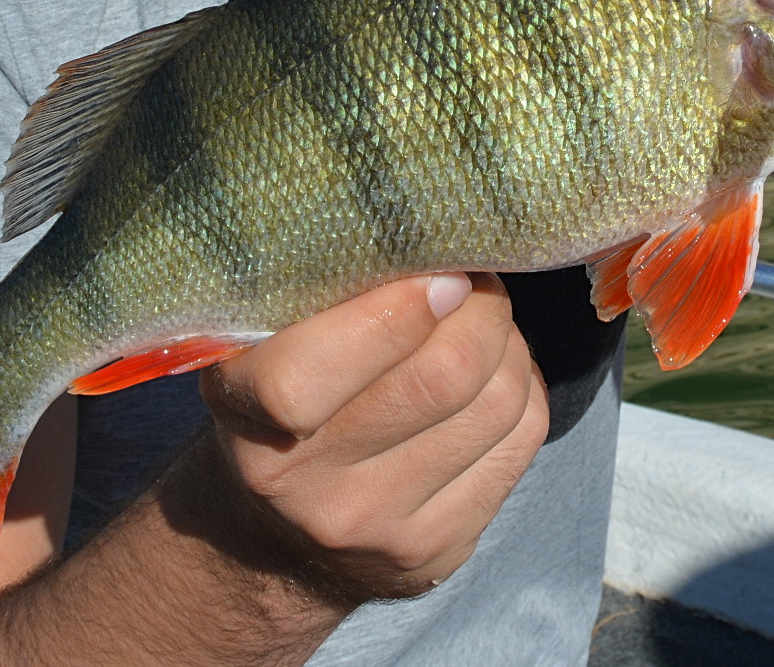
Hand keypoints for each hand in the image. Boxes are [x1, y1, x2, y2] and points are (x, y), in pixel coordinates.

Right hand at [171, 273, 548, 605]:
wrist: (277, 545)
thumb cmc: (273, 409)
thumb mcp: (254, 350)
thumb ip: (312, 296)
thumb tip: (420, 225)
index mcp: (248, 424)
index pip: (305, 379)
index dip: (391, 312)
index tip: (430, 269)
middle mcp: (315, 493)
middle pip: (441, 376)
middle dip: (476, 304)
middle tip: (468, 273)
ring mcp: (387, 529)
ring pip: (498, 401)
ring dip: (505, 339)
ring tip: (478, 316)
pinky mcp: (446, 547)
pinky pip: (524, 437)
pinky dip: (523, 382)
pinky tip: (494, 368)